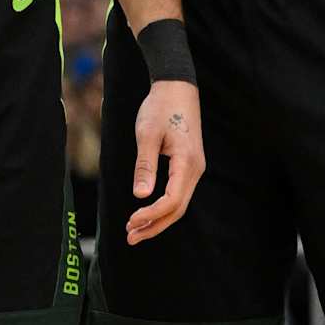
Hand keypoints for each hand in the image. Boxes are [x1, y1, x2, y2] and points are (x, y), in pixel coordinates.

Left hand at [127, 81, 203, 242]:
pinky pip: (178, 194)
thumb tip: (140, 195)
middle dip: (154, 226)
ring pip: (179, 204)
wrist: (177, 87)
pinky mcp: (188, 166)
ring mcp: (193, 168)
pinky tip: (147, 214)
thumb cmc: (160, 107)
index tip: (130, 221)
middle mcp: (195, 169)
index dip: (151, 215)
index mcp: (187, 162)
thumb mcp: (147, 134)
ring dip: (158, 220)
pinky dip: (162, 208)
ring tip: (135, 231)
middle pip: (177, 209)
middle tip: (130, 237)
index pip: (171, 200)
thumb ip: (145, 165)